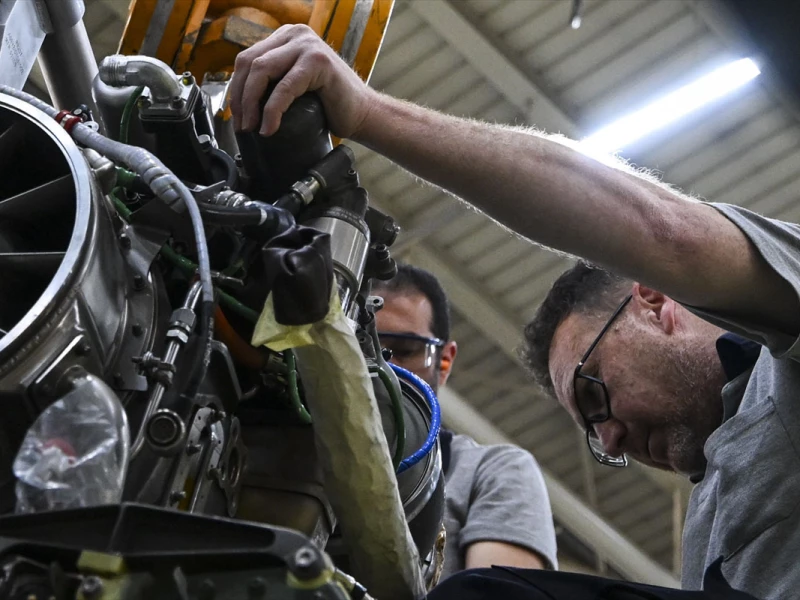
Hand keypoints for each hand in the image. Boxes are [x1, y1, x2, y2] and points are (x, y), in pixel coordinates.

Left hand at [230, 24, 376, 138]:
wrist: (364, 114)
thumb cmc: (330, 105)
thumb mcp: (293, 86)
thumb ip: (272, 81)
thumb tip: (238, 100)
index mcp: (286, 37)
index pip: (247, 59)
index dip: (236, 89)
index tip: (237, 116)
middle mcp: (295, 34)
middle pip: (250, 62)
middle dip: (239, 98)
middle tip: (242, 126)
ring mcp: (307, 44)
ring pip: (261, 70)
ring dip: (250, 103)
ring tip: (253, 127)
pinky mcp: (318, 61)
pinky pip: (284, 87)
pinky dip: (272, 111)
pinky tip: (270, 128)